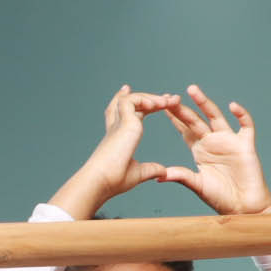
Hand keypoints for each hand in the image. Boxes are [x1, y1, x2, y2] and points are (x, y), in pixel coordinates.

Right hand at [51, 85, 176, 218]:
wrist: (102, 181)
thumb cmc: (115, 180)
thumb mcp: (138, 173)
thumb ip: (150, 169)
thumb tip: (163, 172)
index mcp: (117, 137)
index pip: (120, 113)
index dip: (125, 101)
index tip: (128, 89)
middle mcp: (116, 127)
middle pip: (126, 103)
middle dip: (147, 97)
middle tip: (167, 98)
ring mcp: (119, 123)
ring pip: (131, 99)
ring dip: (151, 98)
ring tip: (168, 102)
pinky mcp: (123, 122)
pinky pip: (132, 100)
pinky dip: (145, 99)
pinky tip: (157, 105)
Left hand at [160, 84, 270, 216]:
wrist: (243, 207)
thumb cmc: (221, 198)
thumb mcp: (197, 185)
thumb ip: (181, 176)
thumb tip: (159, 175)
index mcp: (199, 149)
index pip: (184, 129)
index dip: (173, 117)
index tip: (160, 104)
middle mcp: (213, 141)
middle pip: (196, 119)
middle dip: (183, 108)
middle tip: (170, 96)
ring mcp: (229, 140)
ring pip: (216, 116)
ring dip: (205, 103)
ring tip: (192, 90)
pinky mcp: (245, 144)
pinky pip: (245, 125)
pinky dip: (241, 115)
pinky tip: (232, 106)